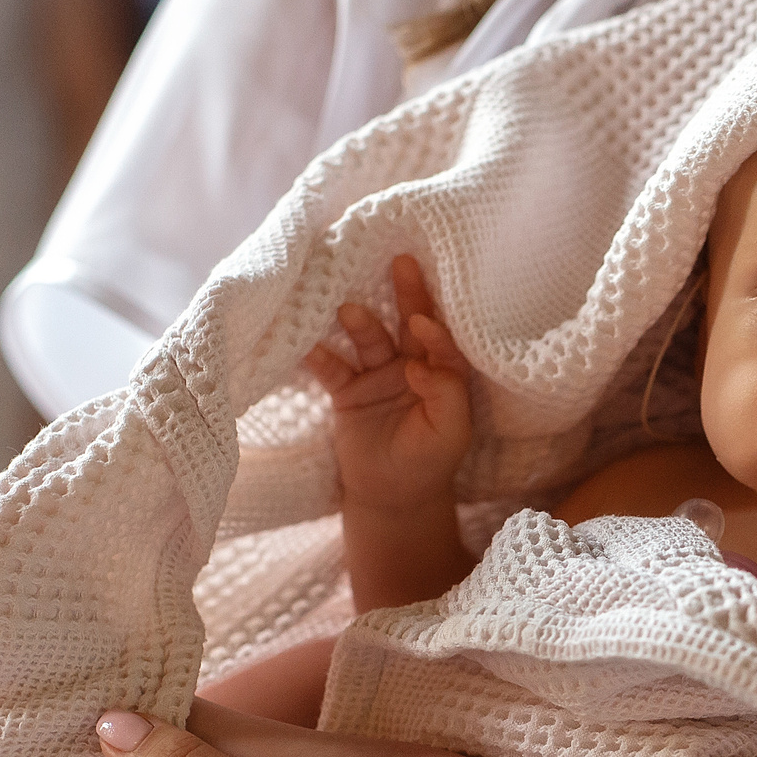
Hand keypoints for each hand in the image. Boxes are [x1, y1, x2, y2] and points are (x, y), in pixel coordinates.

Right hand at [303, 255, 472, 507]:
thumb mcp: (450, 433)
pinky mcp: (348, 387)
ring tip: (348, 309)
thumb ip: (446, 394)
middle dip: (408, 294)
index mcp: (444, 373)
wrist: (390, 495)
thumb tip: (420, 364)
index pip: (443, 343)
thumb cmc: (429, 461)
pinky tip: (306, 342)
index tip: (421, 322)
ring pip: (370, 338)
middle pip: (410, 322)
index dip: (435, 330)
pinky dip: (319, 355)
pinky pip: (333, 366)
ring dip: (360, 323)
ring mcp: (378, 372)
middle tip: (402, 261)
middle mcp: (412, 364)